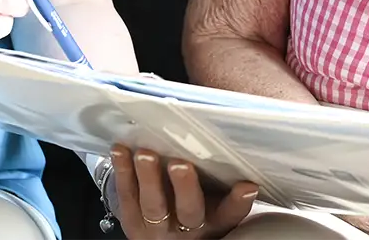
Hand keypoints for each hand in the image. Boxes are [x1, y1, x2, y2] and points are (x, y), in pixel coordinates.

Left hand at [109, 145, 257, 238]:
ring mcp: (159, 227)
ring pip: (154, 205)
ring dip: (149, 179)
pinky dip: (123, 172)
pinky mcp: (133, 222)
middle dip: (185, 187)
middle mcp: (189, 227)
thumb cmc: (192, 206)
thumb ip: (220, 179)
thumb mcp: (213, 200)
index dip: (238, 202)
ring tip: (145, 155)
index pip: (230, 213)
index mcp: (215, 222)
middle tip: (180, 164)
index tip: (247, 185)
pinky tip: (121, 150)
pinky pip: (127, 197)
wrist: (163, 236)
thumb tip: (228, 139)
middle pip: (190, 210)